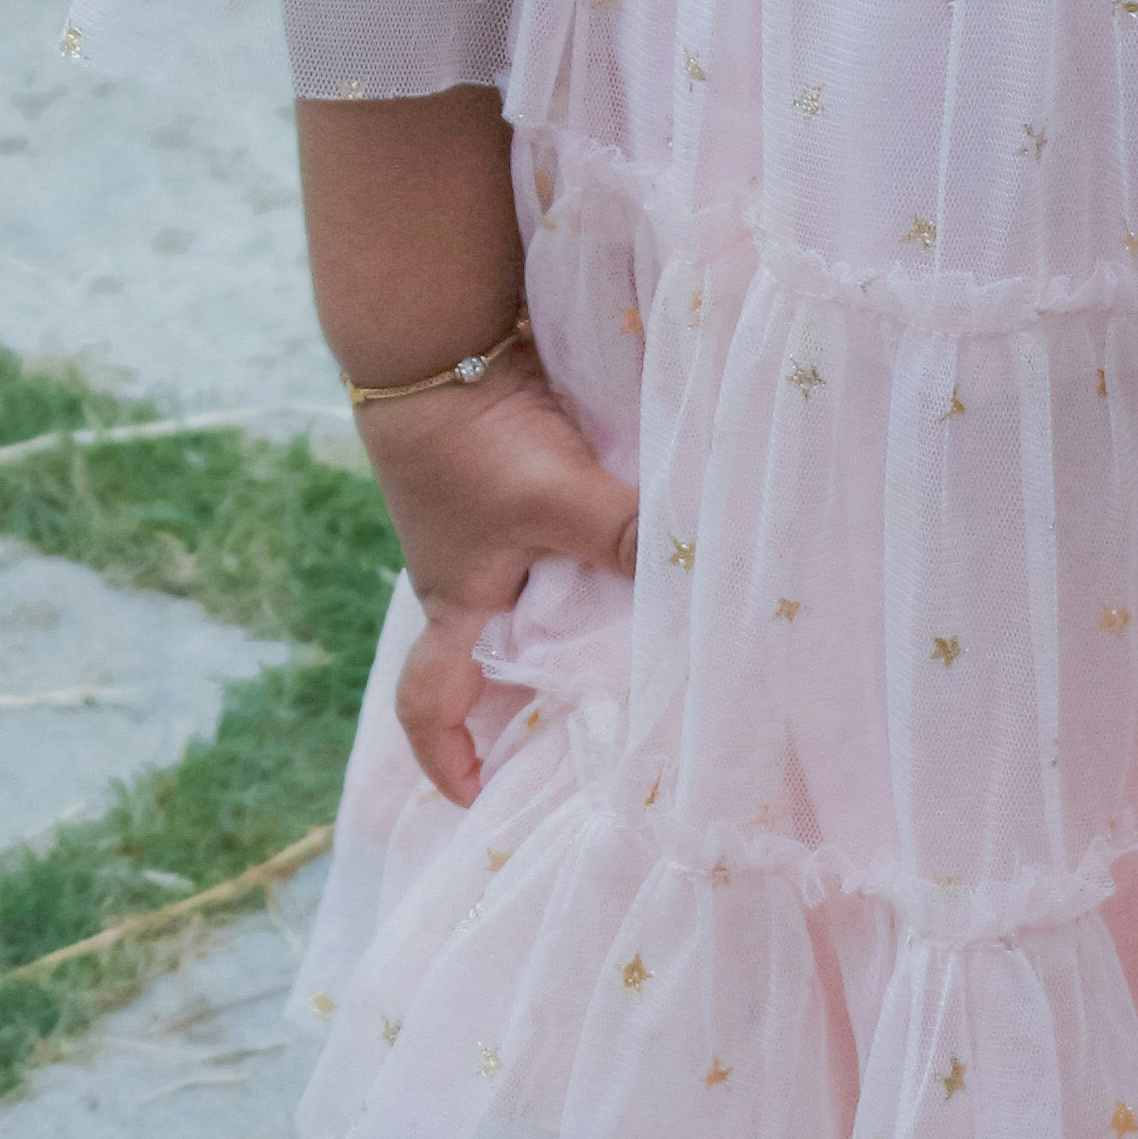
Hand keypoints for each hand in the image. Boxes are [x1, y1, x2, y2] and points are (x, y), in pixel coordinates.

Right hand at [363, 358, 637, 807]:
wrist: (441, 341)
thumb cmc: (472, 444)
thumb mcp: (553, 500)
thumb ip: (623, 537)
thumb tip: (704, 573)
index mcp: (457, 604)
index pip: (433, 701)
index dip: (448, 756)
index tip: (478, 797)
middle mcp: (474, 576)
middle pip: (501, 657)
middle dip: (546, 694)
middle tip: (617, 724)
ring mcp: (494, 528)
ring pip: (544, 596)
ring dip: (590, 618)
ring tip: (662, 646)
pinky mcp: (520, 480)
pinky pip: (567, 538)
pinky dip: (604, 552)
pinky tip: (658, 550)